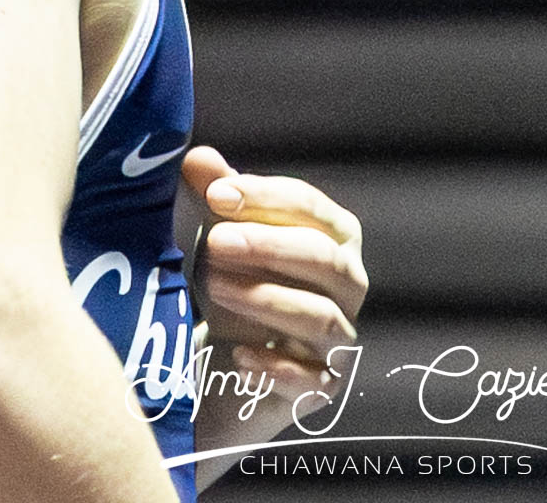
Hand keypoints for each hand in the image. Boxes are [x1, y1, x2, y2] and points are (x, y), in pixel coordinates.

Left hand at [181, 145, 367, 422]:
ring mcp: (339, 340)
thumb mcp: (221, 231)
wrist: (228, 358)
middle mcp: (347, 286)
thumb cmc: (235, 278)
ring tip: (212, 287)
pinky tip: (236, 354)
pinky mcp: (321, 388)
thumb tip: (199, 158)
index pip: (310, 206)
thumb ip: (214, 193)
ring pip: (319, 317)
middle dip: (269, 246)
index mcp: (332, 237)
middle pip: (325, 259)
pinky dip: (274, 366)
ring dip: (264, 299)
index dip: (265, 197)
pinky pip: (309, 380)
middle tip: (215, 241)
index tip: (215, 194)